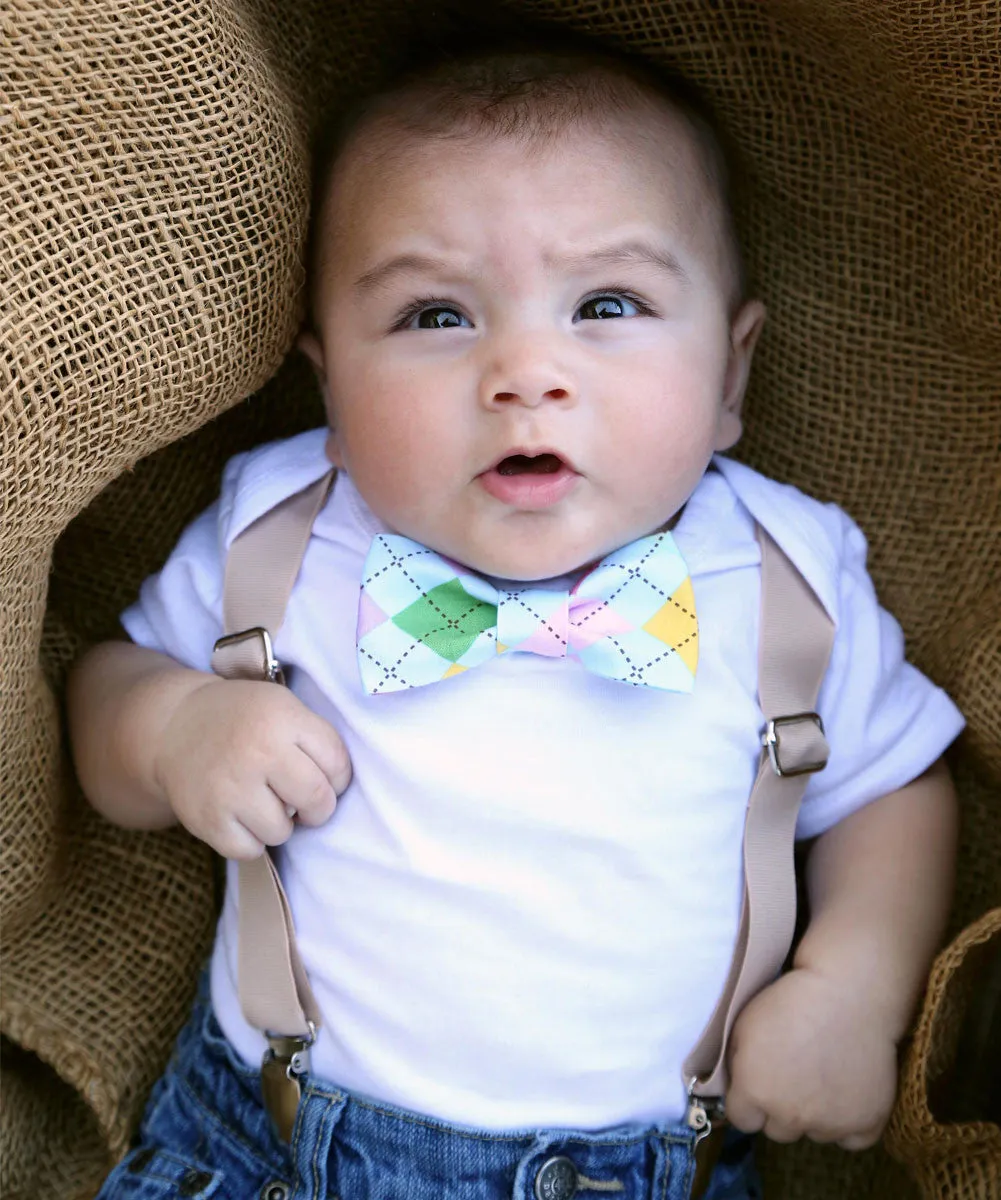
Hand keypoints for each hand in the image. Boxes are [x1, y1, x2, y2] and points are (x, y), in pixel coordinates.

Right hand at [152, 677, 351, 858]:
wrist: (175, 724)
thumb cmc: (244, 720)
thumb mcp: (283, 707)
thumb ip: (315, 740)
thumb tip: (337, 792)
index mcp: (282, 718)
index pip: (337, 764)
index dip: (337, 778)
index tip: (323, 777)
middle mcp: (256, 751)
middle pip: (317, 800)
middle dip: (317, 807)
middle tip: (300, 799)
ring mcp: (229, 787)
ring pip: (283, 831)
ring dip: (279, 823)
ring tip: (263, 801)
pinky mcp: (206, 818)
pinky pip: (249, 850)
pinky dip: (250, 840)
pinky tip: (241, 816)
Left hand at [725, 965, 898, 1148]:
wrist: (846, 993)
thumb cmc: (790, 1001)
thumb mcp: (743, 1026)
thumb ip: (736, 1067)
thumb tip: (736, 1090)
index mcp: (756, 1093)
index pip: (741, 1119)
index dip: (748, 1101)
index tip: (758, 1083)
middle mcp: (791, 1117)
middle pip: (778, 1130)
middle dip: (780, 1108)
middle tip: (793, 1075)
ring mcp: (831, 1124)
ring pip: (814, 1133)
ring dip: (815, 1114)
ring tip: (823, 1075)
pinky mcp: (867, 1122)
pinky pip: (853, 1139)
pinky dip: (849, 1122)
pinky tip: (847, 1094)